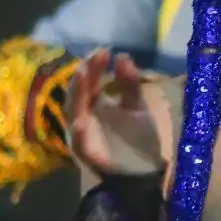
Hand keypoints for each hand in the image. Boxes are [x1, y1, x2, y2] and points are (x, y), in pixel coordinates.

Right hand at [66, 49, 164, 177]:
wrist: (147, 170)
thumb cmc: (139, 137)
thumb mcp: (138, 105)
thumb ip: (130, 84)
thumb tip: (122, 56)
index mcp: (95, 103)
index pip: (90, 80)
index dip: (95, 65)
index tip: (105, 50)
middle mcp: (84, 115)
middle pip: (79, 91)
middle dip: (85, 74)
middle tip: (95, 57)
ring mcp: (82, 133)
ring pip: (73, 111)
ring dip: (77, 93)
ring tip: (84, 74)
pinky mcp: (85, 152)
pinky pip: (78, 140)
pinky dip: (77, 130)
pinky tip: (79, 121)